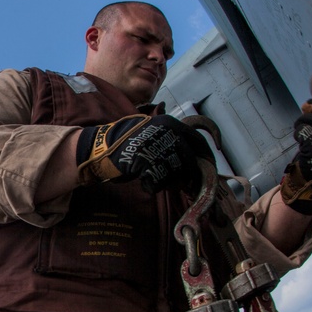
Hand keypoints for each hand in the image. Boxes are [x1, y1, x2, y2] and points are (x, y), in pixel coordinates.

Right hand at [76, 114, 214, 192]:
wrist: (102, 148)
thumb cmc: (129, 145)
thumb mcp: (154, 135)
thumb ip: (172, 143)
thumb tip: (194, 164)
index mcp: (171, 124)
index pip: (198, 141)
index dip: (207, 157)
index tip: (210, 169)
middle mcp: (167, 131)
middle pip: (188, 161)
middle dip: (187, 177)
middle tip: (183, 186)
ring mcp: (156, 144)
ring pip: (175, 172)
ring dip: (167, 182)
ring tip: (154, 181)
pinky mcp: (145, 158)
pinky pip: (158, 180)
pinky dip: (152, 186)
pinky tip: (145, 183)